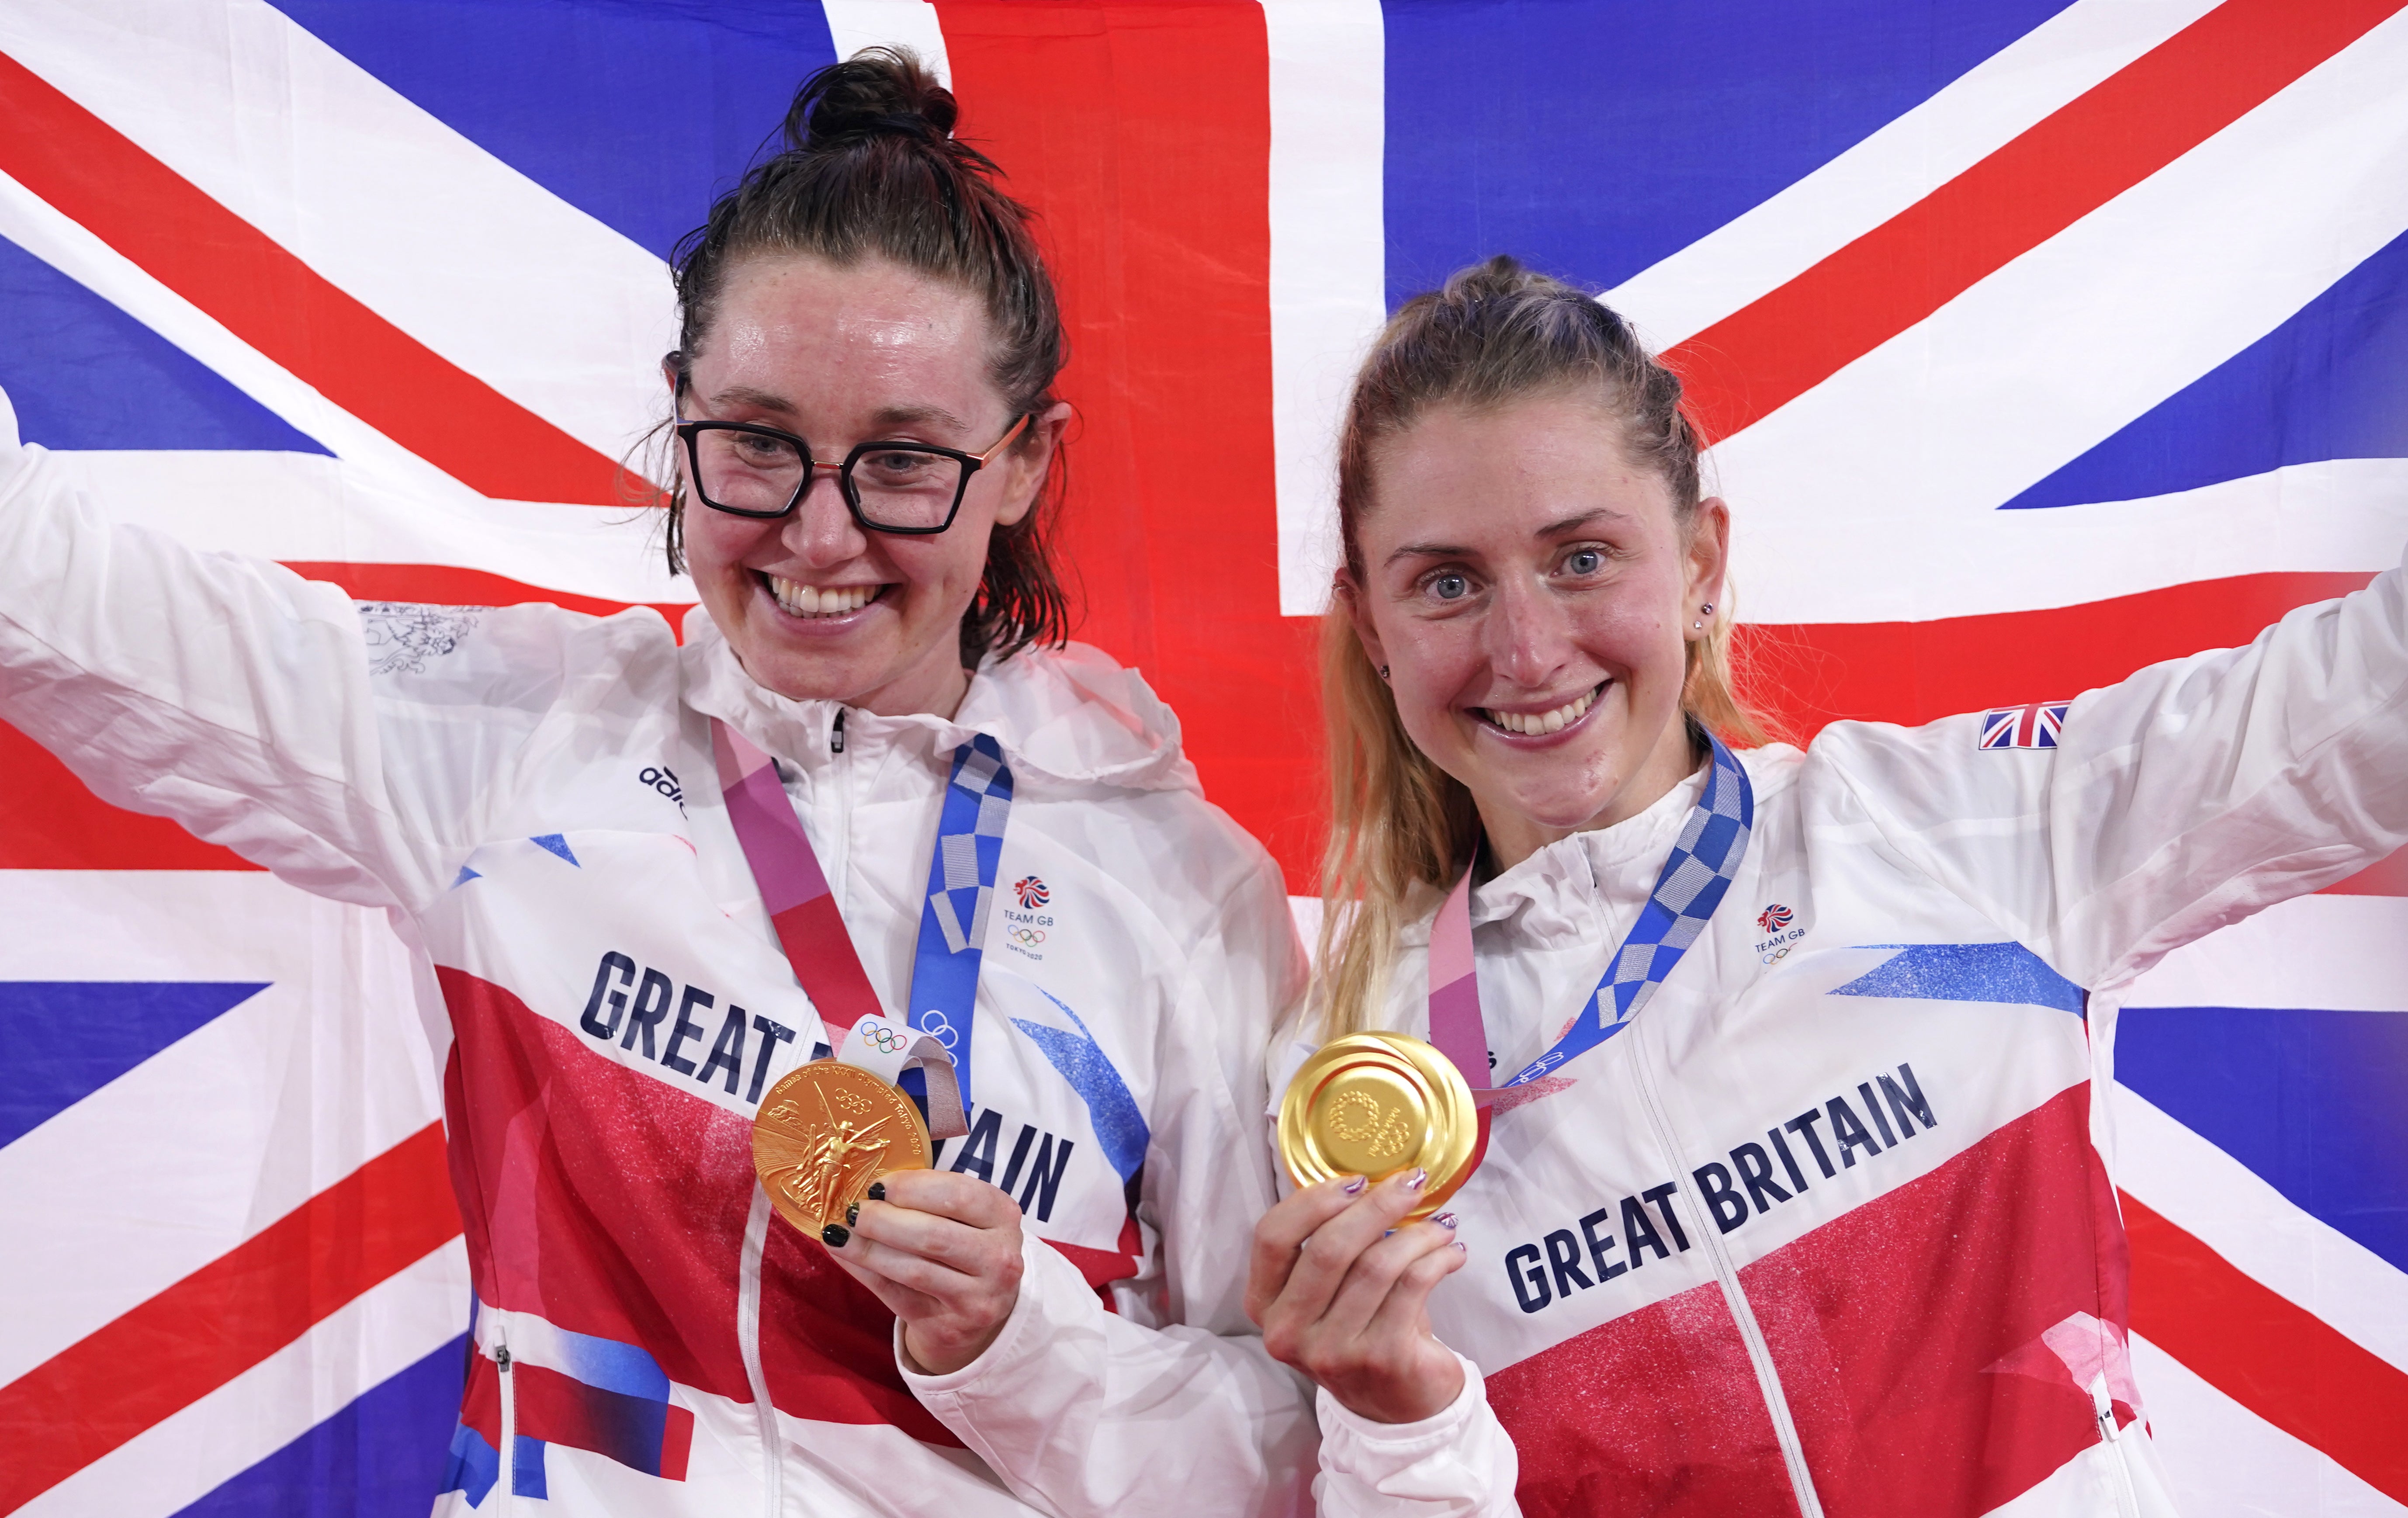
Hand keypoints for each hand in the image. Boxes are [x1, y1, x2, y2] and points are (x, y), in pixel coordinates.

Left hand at [818, 1169, 1025, 1374]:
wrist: (981, 1312)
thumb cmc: (965, 1248)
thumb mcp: (965, 1217)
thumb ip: (928, 1198)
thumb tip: (867, 1186)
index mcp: (1003, 1216)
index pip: (958, 1194)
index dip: (911, 1187)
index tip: (877, 1185)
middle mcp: (999, 1258)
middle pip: (933, 1235)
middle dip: (883, 1220)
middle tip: (853, 1211)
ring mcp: (978, 1298)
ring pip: (913, 1270)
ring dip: (867, 1249)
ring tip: (839, 1233)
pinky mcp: (950, 1327)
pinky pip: (897, 1296)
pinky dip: (865, 1273)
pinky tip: (845, 1255)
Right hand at [1246, 1171, 1467, 1423]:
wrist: (1399, 1407)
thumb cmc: (1363, 1330)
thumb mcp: (1328, 1292)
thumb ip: (1330, 1243)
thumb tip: (1373, 1181)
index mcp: (1265, 1306)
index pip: (1272, 1237)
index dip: (1313, 1200)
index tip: (1356, 1180)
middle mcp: (1289, 1332)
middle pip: (1327, 1248)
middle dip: (1376, 1205)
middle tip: (1411, 1184)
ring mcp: (1332, 1351)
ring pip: (1376, 1265)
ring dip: (1418, 1233)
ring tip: (1442, 1226)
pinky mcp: (1380, 1360)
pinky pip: (1412, 1286)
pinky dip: (1438, 1259)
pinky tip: (1453, 1254)